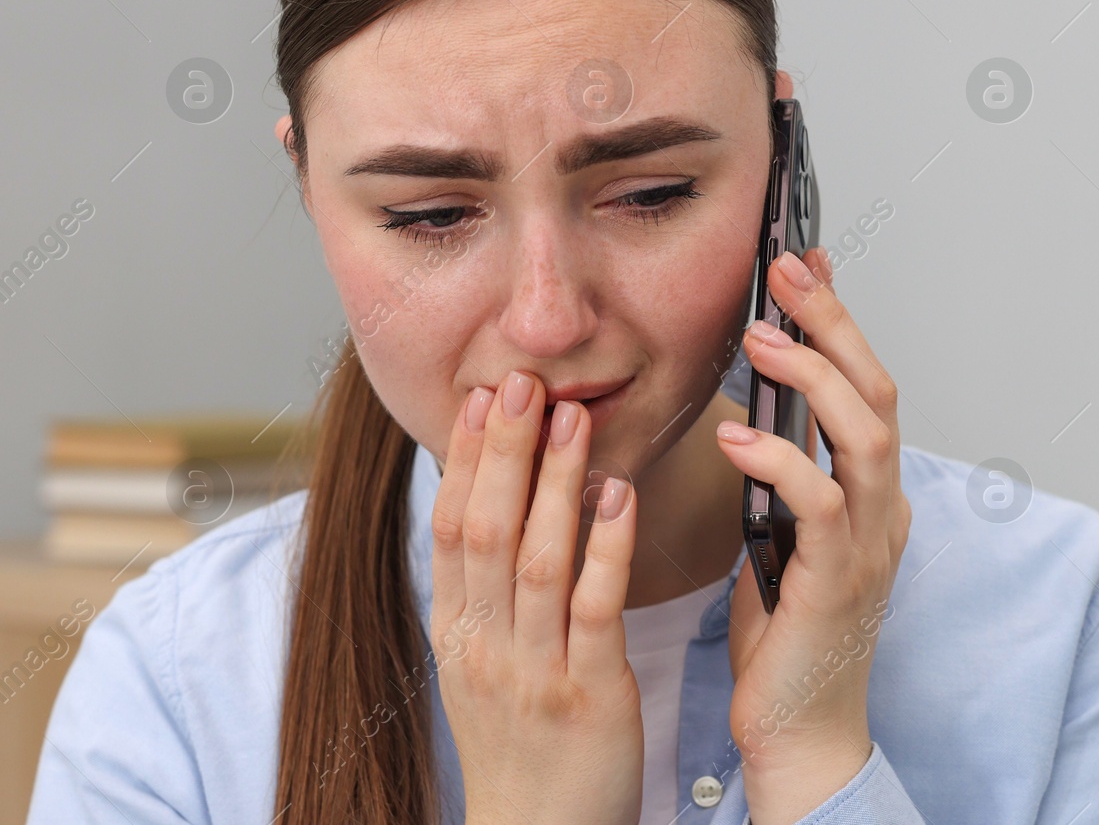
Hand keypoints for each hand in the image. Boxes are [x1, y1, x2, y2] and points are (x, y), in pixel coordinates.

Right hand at [430, 369, 643, 824]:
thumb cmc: (523, 746)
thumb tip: (493, 507)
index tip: (483, 397)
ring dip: (555, 482)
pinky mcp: (588, 695)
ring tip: (573, 417)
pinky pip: (595, 610)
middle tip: (523, 382)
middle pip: (485, 530)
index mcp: (457, 634)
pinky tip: (618, 496)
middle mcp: (484, 646)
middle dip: (505, 452)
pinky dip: (606, 548)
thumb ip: (487, 593)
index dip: (467, 461)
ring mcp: (533, 671)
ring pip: (537, 560)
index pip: (450, 528)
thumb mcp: (484, 666)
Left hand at [716, 247, 912, 824]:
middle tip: (786, 270)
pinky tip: (736, 434)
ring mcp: (870, 543)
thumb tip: (751, 417)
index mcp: (870, 496)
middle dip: (835, 322)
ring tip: (761, 338)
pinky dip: (780, 458)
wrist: (800, 729)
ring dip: (815, 376)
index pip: (865, 388)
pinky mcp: (839, 579)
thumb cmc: (785, 639)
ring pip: (865, 433)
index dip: (840, 322)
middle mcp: (883, 510)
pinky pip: (820, 501)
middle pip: (878, 392)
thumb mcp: (779, 537)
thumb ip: (779, 482)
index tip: (807, 264)